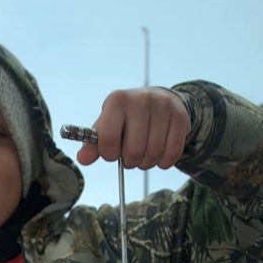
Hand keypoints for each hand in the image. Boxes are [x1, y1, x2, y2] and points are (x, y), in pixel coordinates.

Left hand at [76, 88, 190, 170]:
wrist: (158, 101)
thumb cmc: (126, 118)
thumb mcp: (107, 126)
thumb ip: (94, 144)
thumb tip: (82, 159)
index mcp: (117, 101)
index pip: (108, 140)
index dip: (109, 154)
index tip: (112, 152)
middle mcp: (141, 100)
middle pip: (134, 151)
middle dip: (130, 161)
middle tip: (130, 155)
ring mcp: (163, 107)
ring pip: (153, 154)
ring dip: (147, 163)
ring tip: (144, 154)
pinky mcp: (181, 117)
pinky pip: (172, 154)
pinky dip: (163, 163)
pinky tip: (159, 155)